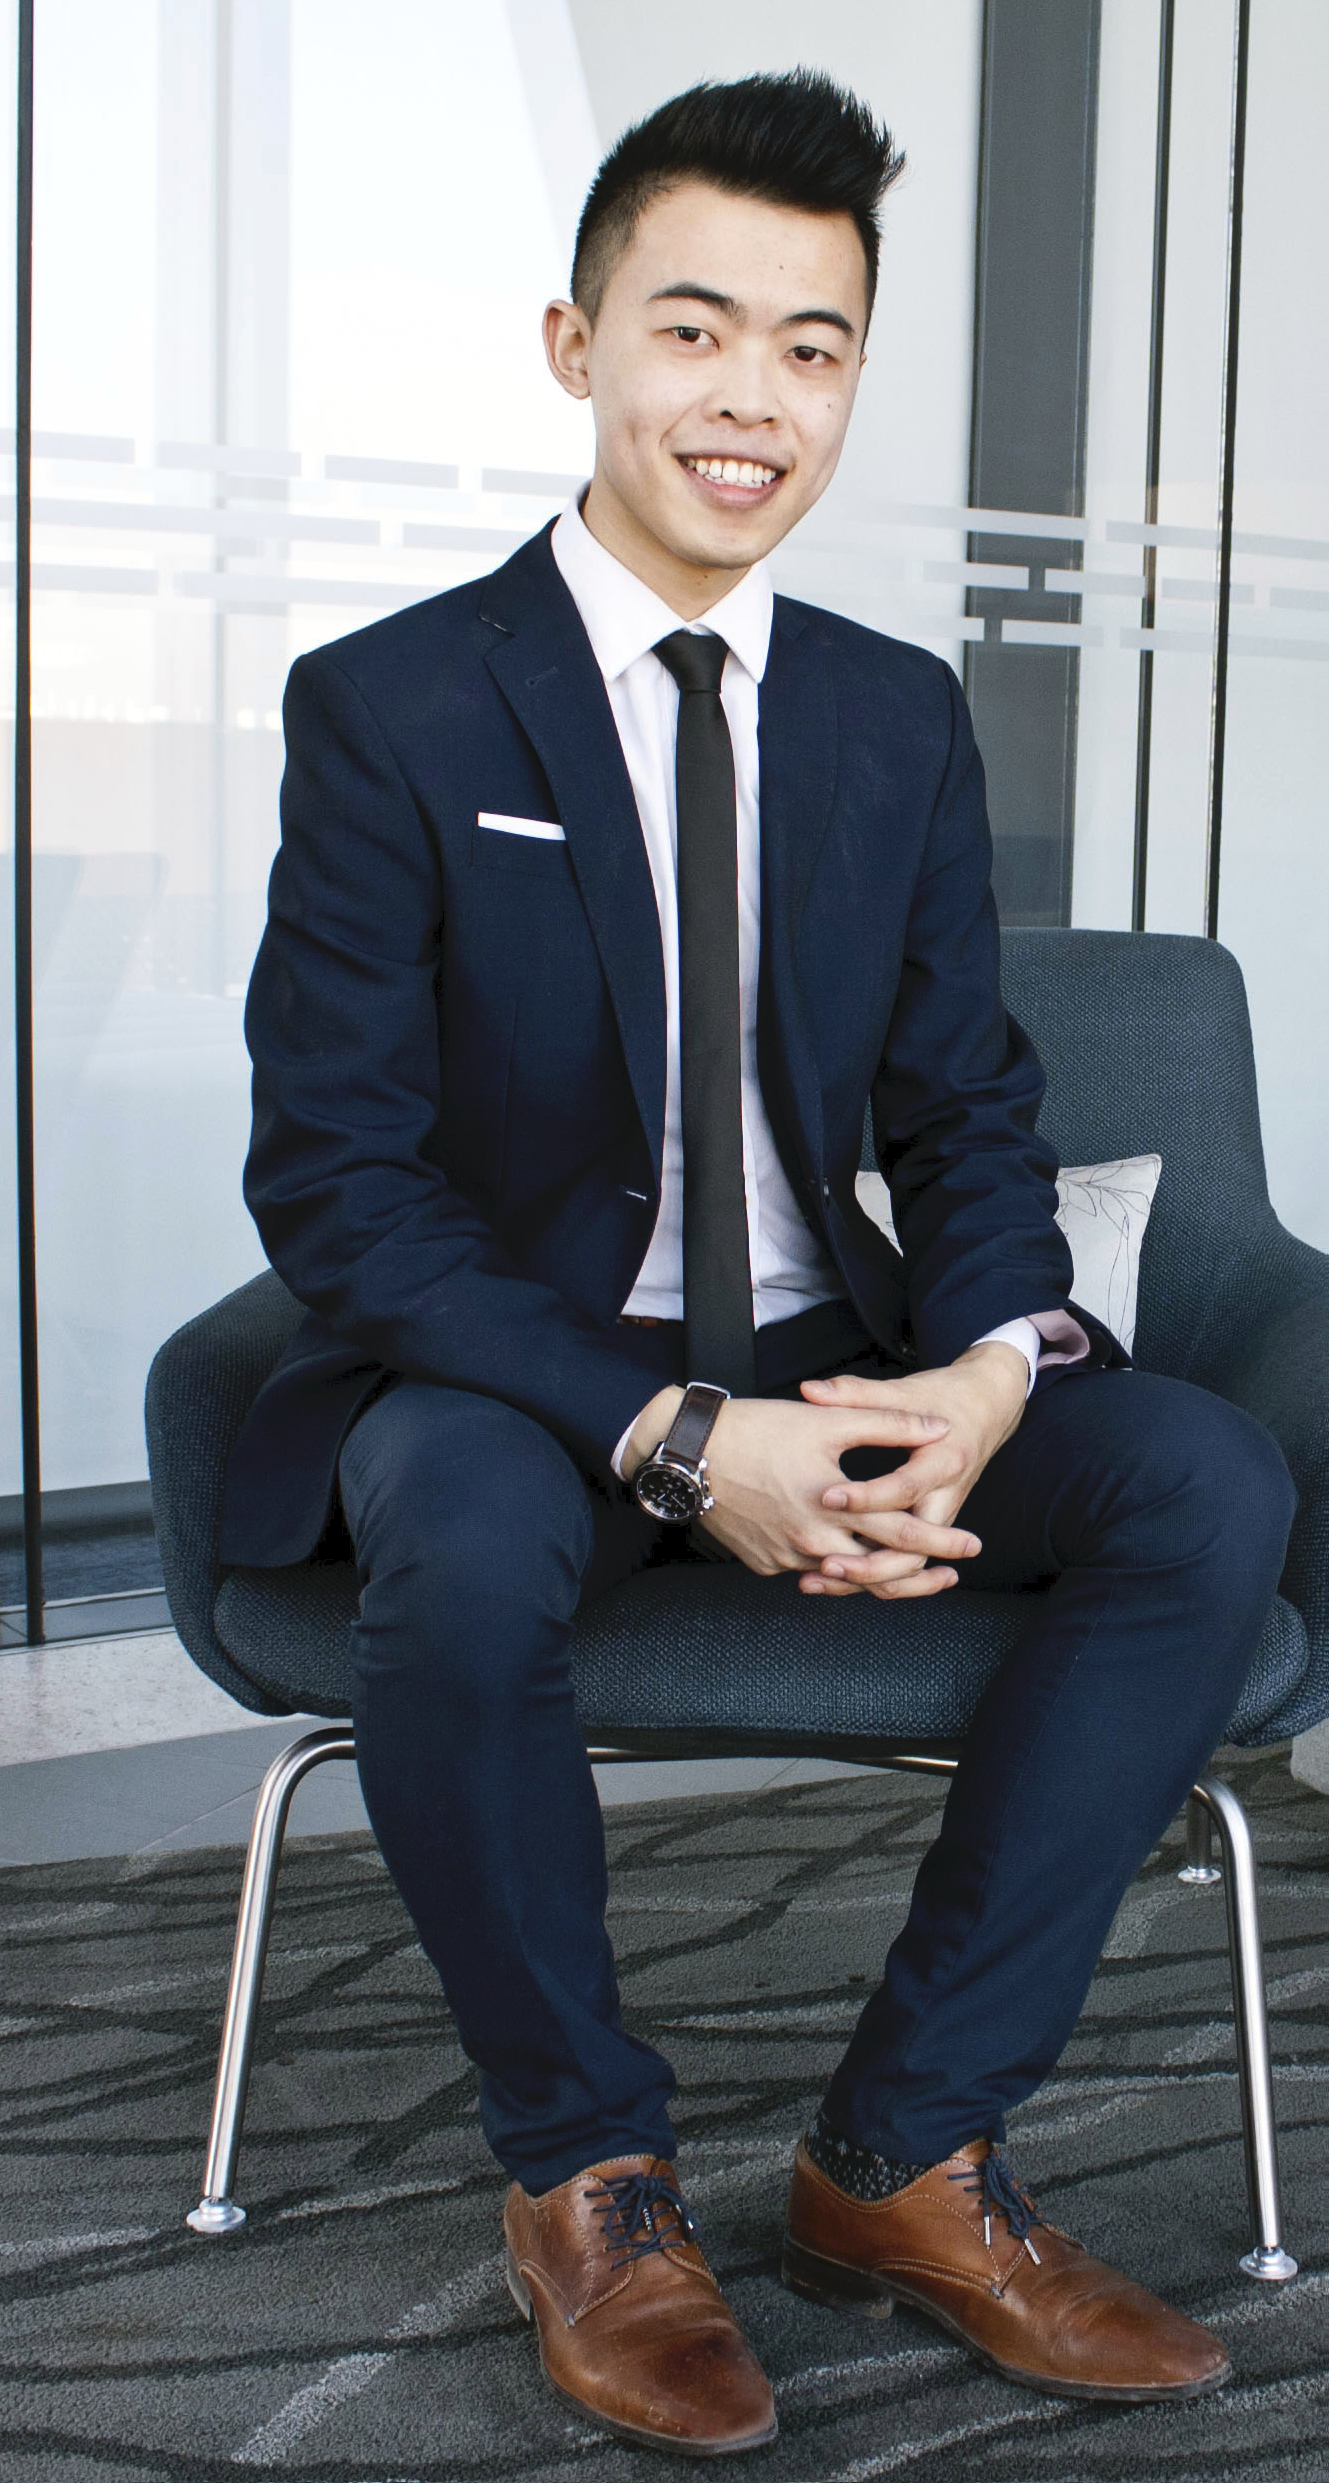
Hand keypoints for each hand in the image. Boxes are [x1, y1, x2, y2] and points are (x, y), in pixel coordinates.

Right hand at [683, 1395, 980, 1593]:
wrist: (688, 1452)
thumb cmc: (757, 1429)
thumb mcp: (828, 1421)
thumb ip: (889, 1424)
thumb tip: (938, 1427)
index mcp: (834, 1507)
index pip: (903, 1534)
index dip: (942, 1541)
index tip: (970, 1546)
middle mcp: (811, 1542)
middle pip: (877, 1574)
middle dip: (917, 1576)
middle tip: (947, 1575)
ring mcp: (784, 1557)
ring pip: (841, 1577)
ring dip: (872, 1575)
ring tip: (896, 1568)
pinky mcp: (761, 1562)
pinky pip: (804, 1569)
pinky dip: (827, 1564)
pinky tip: (838, 1552)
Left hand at [796, 1340, 1028, 1598]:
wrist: (988, 1409)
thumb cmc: (945, 1397)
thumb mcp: (904, 1391)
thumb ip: (856, 1394)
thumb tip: (808, 1390)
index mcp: (943, 1460)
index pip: (905, 1488)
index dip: (867, 1497)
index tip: (827, 1497)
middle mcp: (946, 1496)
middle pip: (915, 1547)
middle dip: (870, 1563)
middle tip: (824, 1563)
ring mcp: (939, 1517)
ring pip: (908, 1564)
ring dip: (866, 1579)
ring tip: (816, 1580)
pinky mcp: (930, 1527)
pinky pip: (902, 1561)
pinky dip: (871, 1574)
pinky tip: (830, 1577)